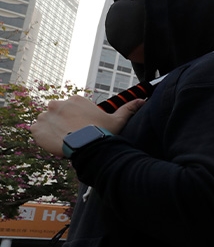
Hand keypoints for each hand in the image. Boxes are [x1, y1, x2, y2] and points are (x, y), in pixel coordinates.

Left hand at [29, 96, 143, 155]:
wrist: (87, 146)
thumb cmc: (103, 132)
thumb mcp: (118, 120)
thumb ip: (128, 108)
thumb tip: (143, 100)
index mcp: (75, 100)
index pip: (71, 108)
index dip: (76, 119)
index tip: (82, 128)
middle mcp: (58, 104)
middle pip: (57, 113)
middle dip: (63, 122)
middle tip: (73, 135)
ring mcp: (45, 116)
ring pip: (46, 121)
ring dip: (52, 129)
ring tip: (64, 141)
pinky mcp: (36, 128)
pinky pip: (36, 131)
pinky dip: (42, 136)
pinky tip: (54, 143)